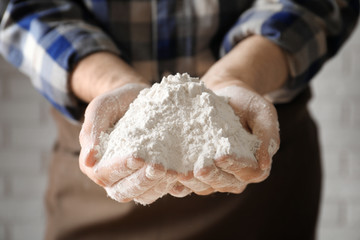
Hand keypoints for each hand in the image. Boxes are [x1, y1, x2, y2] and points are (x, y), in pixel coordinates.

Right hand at [78, 83, 190, 204]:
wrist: (138, 99)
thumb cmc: (117, 102)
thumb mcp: (101, 108)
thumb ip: (92, 129)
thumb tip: (88, 161)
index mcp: (95, 164)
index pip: (104, 174)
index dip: (120, 168)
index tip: (137, 157)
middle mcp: (113, 178)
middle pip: (124, 191)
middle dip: (142, 181)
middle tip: (159, 168)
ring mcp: (133, 180)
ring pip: (143, 195)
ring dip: (158, 186)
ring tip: (173, 172)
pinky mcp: (152, 178)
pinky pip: (160, 190)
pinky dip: (171, 186)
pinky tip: (182, 175)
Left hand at [178, 83, 279, 194]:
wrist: (224, 95)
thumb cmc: (246, 102)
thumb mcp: (263, 112)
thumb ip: (267, 135)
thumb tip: (264, 163)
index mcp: (255, 164)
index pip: (248, 171)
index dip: (235, 165)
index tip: (221, 156)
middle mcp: (235, 174)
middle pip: (225, 183)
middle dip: (211, 177)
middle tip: (198, 169)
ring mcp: (215, 173)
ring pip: (205, 186)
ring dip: (192, 183)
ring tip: (180, 174)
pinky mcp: (197, 169)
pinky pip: (188, 182)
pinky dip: (178, 182)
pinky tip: (168, 176)